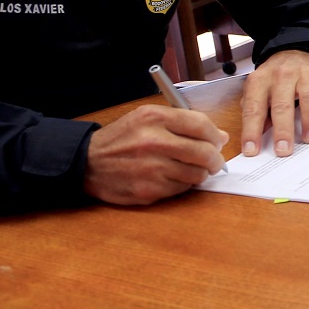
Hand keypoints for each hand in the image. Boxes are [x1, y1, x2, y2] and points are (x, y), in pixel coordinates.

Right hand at [84, 104, 229, 204]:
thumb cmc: (122, 139)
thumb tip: (221, 136)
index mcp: (154, 118)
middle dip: (215, 159)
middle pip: (204, 152)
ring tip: (191, 168)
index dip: (215, 135)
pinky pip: (181, 189)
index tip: (217, 141)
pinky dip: (183, 185)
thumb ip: (183, 123)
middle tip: (214, 161)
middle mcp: (153, 142)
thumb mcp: (147, 119)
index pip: (200, 124)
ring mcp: (151, 169)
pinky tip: (173, 177)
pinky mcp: (148, 190)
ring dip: (199, 173)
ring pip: (196, 174)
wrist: (87, 163)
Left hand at [239, 49, 308, 156]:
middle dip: (283, 130)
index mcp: (260, 80)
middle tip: (284, 150)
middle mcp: (282, 76)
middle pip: (282, 104)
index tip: (252, 150)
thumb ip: (255, 112)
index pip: (254, 108)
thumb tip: (256, 139)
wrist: (296, 50)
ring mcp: (306, 75)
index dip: (252, 130)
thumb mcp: (258, 89)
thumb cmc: (275, 77)